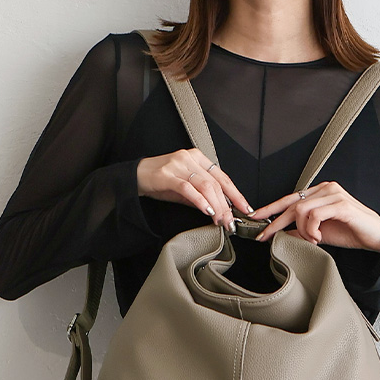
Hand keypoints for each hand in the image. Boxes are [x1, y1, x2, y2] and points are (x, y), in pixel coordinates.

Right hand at [136, 149, 254, 230]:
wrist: (134, 177)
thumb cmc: (160, 181)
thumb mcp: (185, 188)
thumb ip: (202, 195)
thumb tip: (221, 209)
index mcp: (198, 158)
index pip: (223, 177)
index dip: (236, 194)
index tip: (245, 208)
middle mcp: (190, 158)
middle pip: (216, 183)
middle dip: (226, 205)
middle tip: (231, 221)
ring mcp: (178, 165)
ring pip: (205, 186)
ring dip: (216, 205)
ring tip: (220, 220)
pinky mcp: (167, 175)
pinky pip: (188, 189)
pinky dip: (199, 201)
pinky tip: (206, 211)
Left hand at [248, 181, 379, 251]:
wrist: (376, 237)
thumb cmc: (352, 232)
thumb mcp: (320, 233)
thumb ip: (302, 231)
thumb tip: (281, 233)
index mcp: (320, 193)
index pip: (290, 198)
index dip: (270, 208)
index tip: (255, 218)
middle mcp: (326, 189)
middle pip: (292, 204)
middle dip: (276, 223)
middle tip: (267, 236)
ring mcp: (334, 194)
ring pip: (301, 210)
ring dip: (302, 230)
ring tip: (312, 240)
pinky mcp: (341, 204)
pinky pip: (314, 216)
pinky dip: (312, 230)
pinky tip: (319, 237)